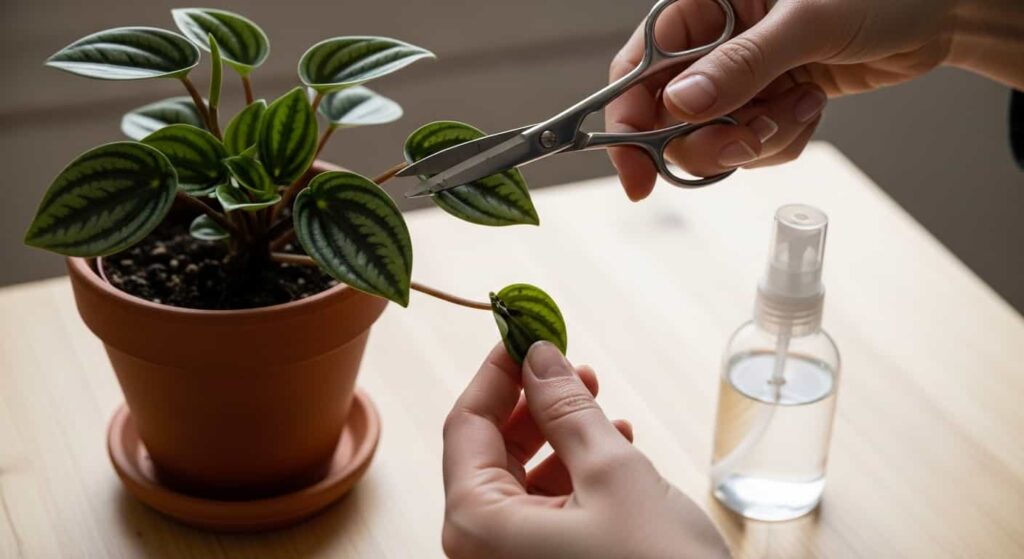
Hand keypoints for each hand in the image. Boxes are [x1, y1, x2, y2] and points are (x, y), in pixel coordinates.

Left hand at [441, 342, 729, 558]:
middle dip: (530, 401)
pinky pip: (544, 508)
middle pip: (488, 451)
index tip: (526, 332)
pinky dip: (573, 471)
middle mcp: (482, 549)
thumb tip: (537, 355)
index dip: (497, 372)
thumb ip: (567, 408)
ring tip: (599, 401)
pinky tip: (612, 445)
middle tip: (569, 364)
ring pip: (519, 477)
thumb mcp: (611, 473)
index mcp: (476, 523)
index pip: (466, 424)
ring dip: (557, 432)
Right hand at [605, 0, 961, 199]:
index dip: (626, 123)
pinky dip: (780, 140)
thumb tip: (682, 106)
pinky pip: (751, 146)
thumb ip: (740, 65)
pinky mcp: (766, 102)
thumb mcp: (806, 21)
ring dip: (755, 140)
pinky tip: (811, 106)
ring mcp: (739, 77)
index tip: (636, 173)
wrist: (941, 13)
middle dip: (707, 141)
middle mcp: (713, 45)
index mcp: (704, 7)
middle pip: (667, 118)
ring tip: (799, 107)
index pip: (638, 70)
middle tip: (746, 140)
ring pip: (712, 139)